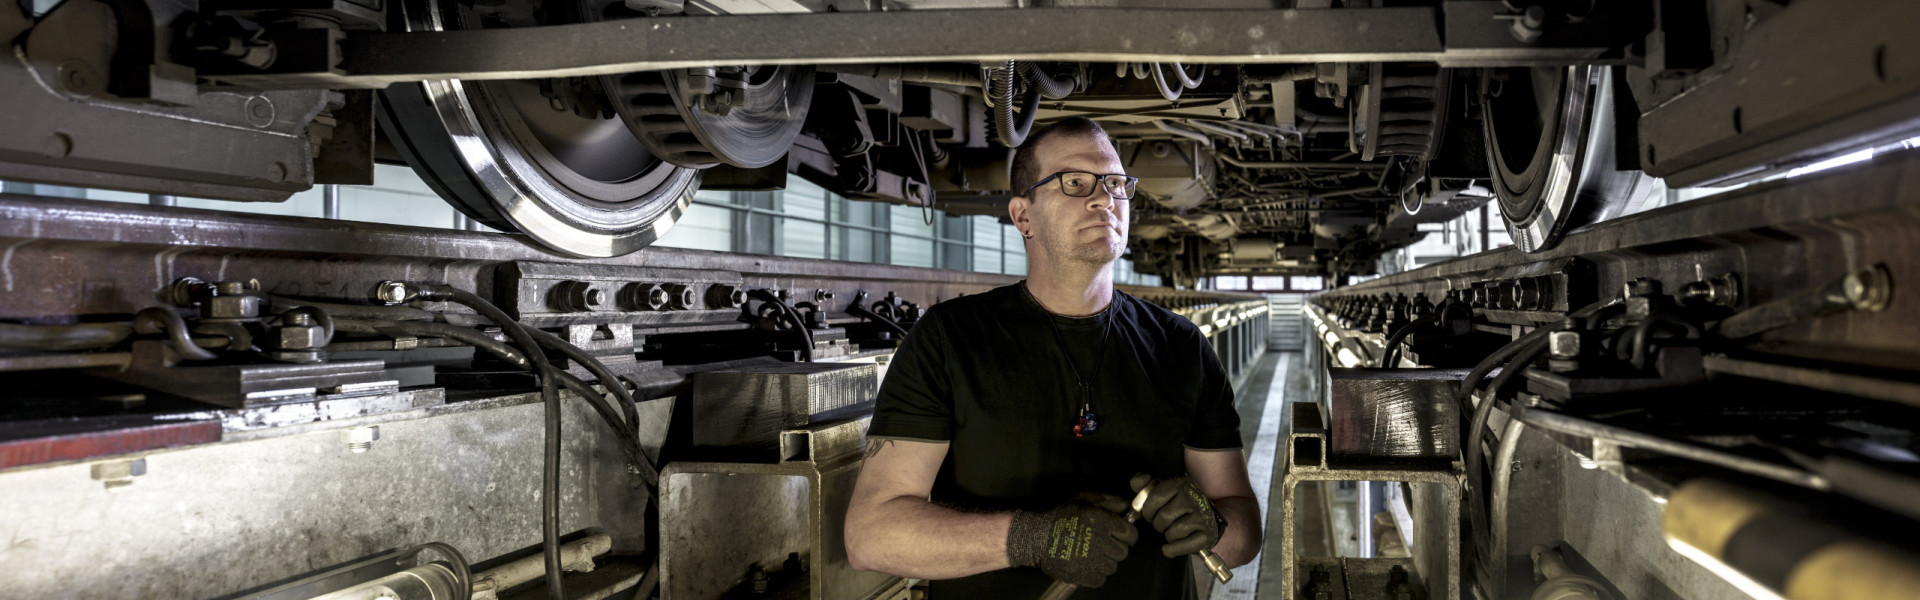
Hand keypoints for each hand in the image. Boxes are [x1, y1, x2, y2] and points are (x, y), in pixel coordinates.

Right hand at [1006, 493, 1138, 586]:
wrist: (1037, 536)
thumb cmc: (1062, 516)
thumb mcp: (1084, 499)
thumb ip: (1109, 501)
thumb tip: (1127, 507)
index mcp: (1102, 520)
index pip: (1131, 534)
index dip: (1126, 535)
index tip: (1118, 536)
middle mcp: (1099, 540)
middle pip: (1123, 552)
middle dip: (1114, 549)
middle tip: (1101, 546)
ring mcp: (1091, 560)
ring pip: (1112, 567)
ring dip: (1104, 562)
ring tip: (1091, 555)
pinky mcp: (1082, 575)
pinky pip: (1100, 580)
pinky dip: (1094, 575)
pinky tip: (1086, 565)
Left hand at [1130, 474, 1223, 557]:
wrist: (1207, 515)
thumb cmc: (1177, 504)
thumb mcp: (1160, 489)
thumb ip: (1143, 483)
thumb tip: (1140, 479)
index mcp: (1178, 485)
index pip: (1155, 498)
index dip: (1148, 510)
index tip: (1150, 515)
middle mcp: (1191, 499)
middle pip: (1164, 517)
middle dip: (1158, 524)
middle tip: (1161, 524)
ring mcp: (1201, 517)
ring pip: (1174, 531)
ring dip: (1168, 536)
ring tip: (1170, 532)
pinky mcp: (1206, 534)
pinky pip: (1186, 545)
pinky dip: (1174, 549)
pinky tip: (1168, 549)